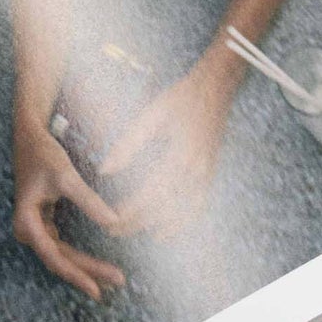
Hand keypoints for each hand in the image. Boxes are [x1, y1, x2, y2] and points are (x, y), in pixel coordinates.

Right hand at [12, 119, 125, 300]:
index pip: (55, 257)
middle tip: (118, 280)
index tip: (98, 289)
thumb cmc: (45, 153)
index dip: (78, 275)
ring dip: (84, 266)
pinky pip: (61, 246)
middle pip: (60, 259)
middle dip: (88, 271)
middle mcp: (27, 230)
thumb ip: (89, 200)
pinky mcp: (43, 222)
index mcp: (27, 222)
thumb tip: (115, 223)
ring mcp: (35, 227)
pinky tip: (94, 265)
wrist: (29, 136)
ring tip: (111, 277)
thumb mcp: (66, 175)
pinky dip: (78, 256)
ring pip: (61, 255)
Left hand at [98, 56, 233, 240]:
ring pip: (183, 213)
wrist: (216, 88)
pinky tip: (167, 229)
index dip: (131, 210)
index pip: (151, 194)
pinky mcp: (210, 172)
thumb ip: (129, 143)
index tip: (112, 219)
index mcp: (180, 156)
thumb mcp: (152, 114)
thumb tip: (105, 170)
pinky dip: (184, 221)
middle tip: (115, 231)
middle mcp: (196, 171)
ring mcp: (206, 174)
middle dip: (139, 222)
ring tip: (138, 233)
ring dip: (160, 226)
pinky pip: (198, 205)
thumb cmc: (181, 97)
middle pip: (164, 208)